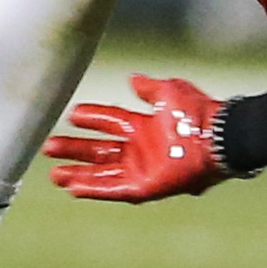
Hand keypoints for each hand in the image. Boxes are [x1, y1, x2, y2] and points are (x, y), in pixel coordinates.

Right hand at [42, 75, 231, 201]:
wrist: (217, 137)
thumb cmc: (198, 112)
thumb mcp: (169, 91)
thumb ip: (149, 88)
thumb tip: (132, 79)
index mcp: (144, 125)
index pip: (111, 121)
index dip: (92, 118)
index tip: (72, 115)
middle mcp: (140, 148)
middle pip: (99, 150)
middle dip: (75, 150)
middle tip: (49, 147)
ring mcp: (142, 168)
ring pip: (102, 172)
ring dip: (79, 173)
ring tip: (54, 174)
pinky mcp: (145, 186)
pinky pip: (114, 189)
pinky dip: (94, 188)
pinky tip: (74, 188)